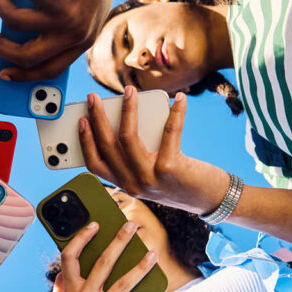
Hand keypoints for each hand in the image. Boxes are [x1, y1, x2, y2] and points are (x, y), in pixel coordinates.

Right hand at [0, 0, 125, 81]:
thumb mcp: (85, 7)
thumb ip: (64, 27)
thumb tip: (22, 38)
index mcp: (84, 41)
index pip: (50, 70)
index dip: (23, 75)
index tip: (4, 73)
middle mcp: (74, 33)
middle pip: (25, 56)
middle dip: (0, 47)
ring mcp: (63, 15)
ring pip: (13, 21)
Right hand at [48, 220, 160, 291]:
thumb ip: (59, 290)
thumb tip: (64, 270)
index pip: (70, 258)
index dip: (81, 238)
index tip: (95, 225)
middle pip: (102, 264)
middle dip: (119, 242)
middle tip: (132, 227)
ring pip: (123, 285)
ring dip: (140, 268)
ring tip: (153, 255)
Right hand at [79, 86, 228, 214]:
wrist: (209, 200)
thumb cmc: (180, 182)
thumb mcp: (151, 173)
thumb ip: (137, 155)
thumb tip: (127, 118)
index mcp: (126, 185)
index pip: (95, 164)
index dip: (85, 141)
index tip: (81, 120)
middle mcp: (133, 184)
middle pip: (108, 146)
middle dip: (97, 118)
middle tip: (94, 97)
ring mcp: (149, 178)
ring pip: (128, 137)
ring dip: (127, 110)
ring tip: (129, 91)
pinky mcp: (170, 168)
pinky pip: (169, 132)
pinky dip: (175, 112)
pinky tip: (179, 99)